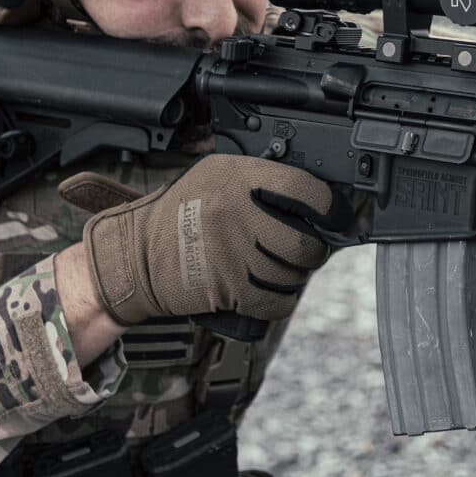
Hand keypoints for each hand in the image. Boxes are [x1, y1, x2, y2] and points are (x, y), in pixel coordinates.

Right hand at [79, 154, 349, 324]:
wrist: (136, 255)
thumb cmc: (182, 211)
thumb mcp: (216, 173)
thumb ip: (261, 176)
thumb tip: (315, 192)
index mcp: (238, 178)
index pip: (306, 190)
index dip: (331, 207)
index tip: (338, 215)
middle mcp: (238, 214)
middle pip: (305, 242)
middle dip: (316, 249)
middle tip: (309, 245)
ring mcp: (233, 255)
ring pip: (294, 275)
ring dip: (296, 275)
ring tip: (280, 264)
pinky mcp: (228, 291)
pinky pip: (278, 302)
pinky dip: (281, 299)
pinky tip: (270, 287)